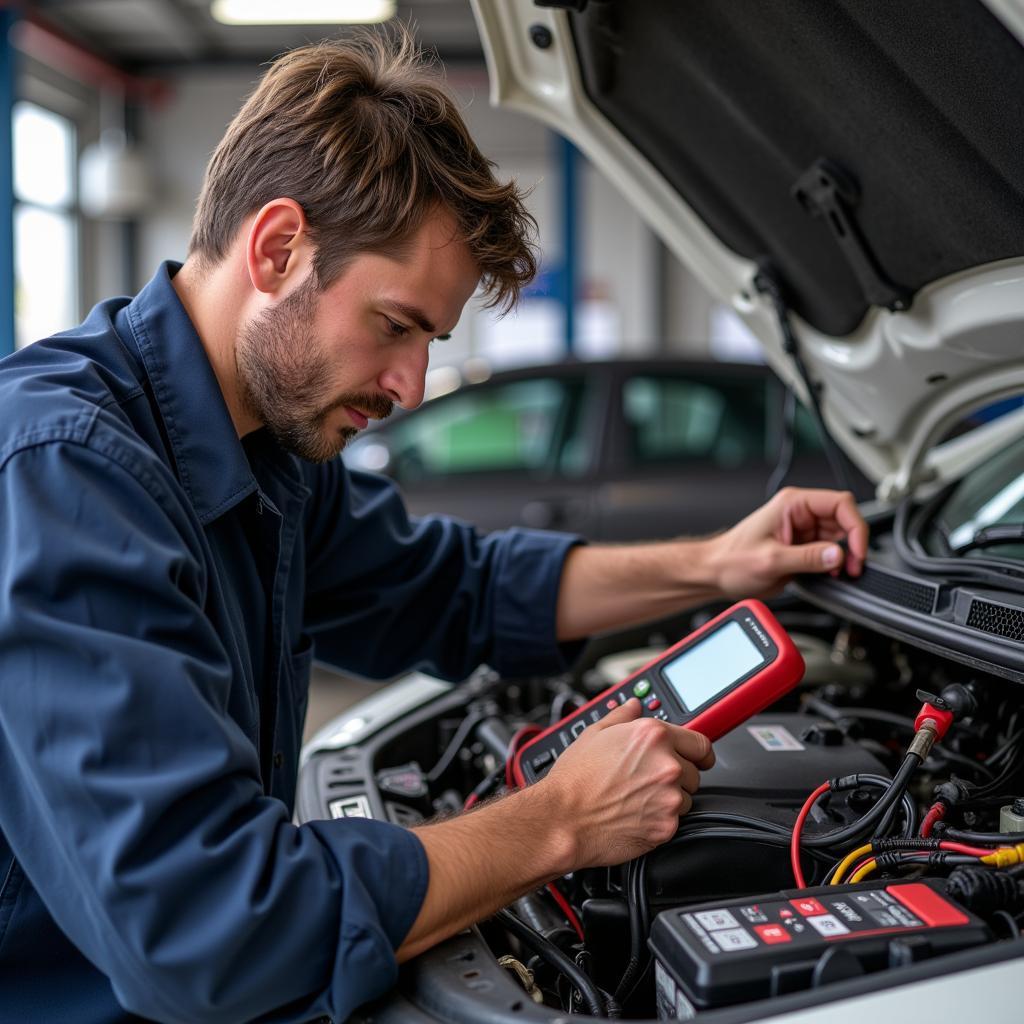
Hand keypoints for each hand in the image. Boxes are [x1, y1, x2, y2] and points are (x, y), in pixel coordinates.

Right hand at [538, 698, 714, 867]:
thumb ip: (622, 717)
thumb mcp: (594, 733)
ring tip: (636, 798)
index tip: (697, 759)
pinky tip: (634, 815)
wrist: (563, 818)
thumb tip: (633, 707)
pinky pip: (674, 822)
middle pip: (694, 773)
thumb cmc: (574, 779)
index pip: (701, 744)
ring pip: (685, 799)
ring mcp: (669, 797)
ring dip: (668, 800)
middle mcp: (667, 765)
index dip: (698, 753)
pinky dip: (659, 821)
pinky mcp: (666, 826)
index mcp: (653, 736)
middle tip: (647, 781)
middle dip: (676, 777)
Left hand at [709, 487, 867, 598]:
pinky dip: (834, 565)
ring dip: (844, 557)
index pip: (840, 503)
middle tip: (852, 568)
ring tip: (837, 574)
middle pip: (844, 521)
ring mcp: (803, 531)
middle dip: (852, 545)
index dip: (855, 526)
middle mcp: (800, 514)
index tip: (857, 550)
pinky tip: (827, 575)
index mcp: (792, 504)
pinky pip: (829, 553)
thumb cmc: (730, 560)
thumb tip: (838, 555)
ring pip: (840, 538)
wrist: (715, 573)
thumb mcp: (771, 560)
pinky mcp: (802, 548)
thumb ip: (807, 558)